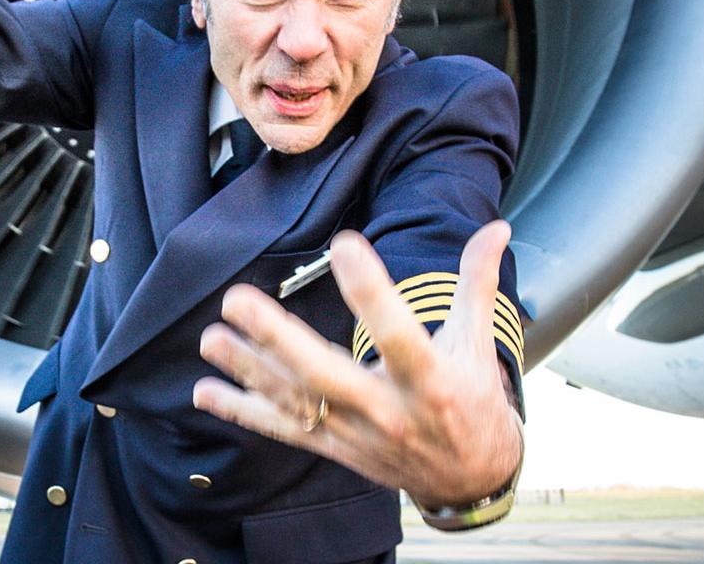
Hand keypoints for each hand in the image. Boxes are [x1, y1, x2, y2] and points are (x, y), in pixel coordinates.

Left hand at [193, 220, 522, 506]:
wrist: (469, 476)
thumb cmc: (472, 400)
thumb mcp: (479, 343)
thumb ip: (478, 281)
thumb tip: (497, 226)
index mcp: (430, 379)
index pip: (399, 332)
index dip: (372, 290)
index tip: (345, 242)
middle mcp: (388, 409)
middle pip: (325, 375)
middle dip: (277, 339)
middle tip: (237, 300)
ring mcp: (356, 433)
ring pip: (294, 402)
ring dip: (247, 370)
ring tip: (211, 338)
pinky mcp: (335, 447)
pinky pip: (283, 430)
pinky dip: (243, 412)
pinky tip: (207, 392)